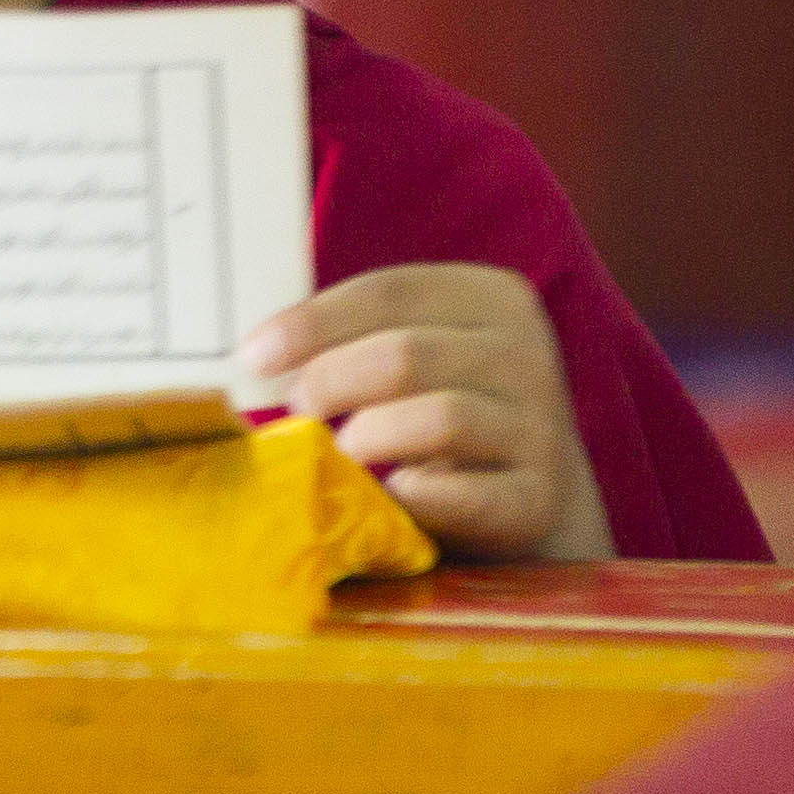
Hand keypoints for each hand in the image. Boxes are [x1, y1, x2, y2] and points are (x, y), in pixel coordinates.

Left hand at [245, 264, 615, 562]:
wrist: (539, 501)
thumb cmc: (450, 417)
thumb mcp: (422, 358)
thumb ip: (361, 339)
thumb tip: (256, 352)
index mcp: (493, 298)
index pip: (390, 292)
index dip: (313, 322)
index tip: (253, 356)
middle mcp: (525, 354)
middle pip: (406, 354)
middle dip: (331, 381)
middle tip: (296, 410)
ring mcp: (539, 428)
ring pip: (439, 418)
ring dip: (369, 437)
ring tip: (338, 454)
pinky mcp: (537, 500)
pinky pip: (465, 495)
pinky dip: (414, 496)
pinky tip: (390, 495)